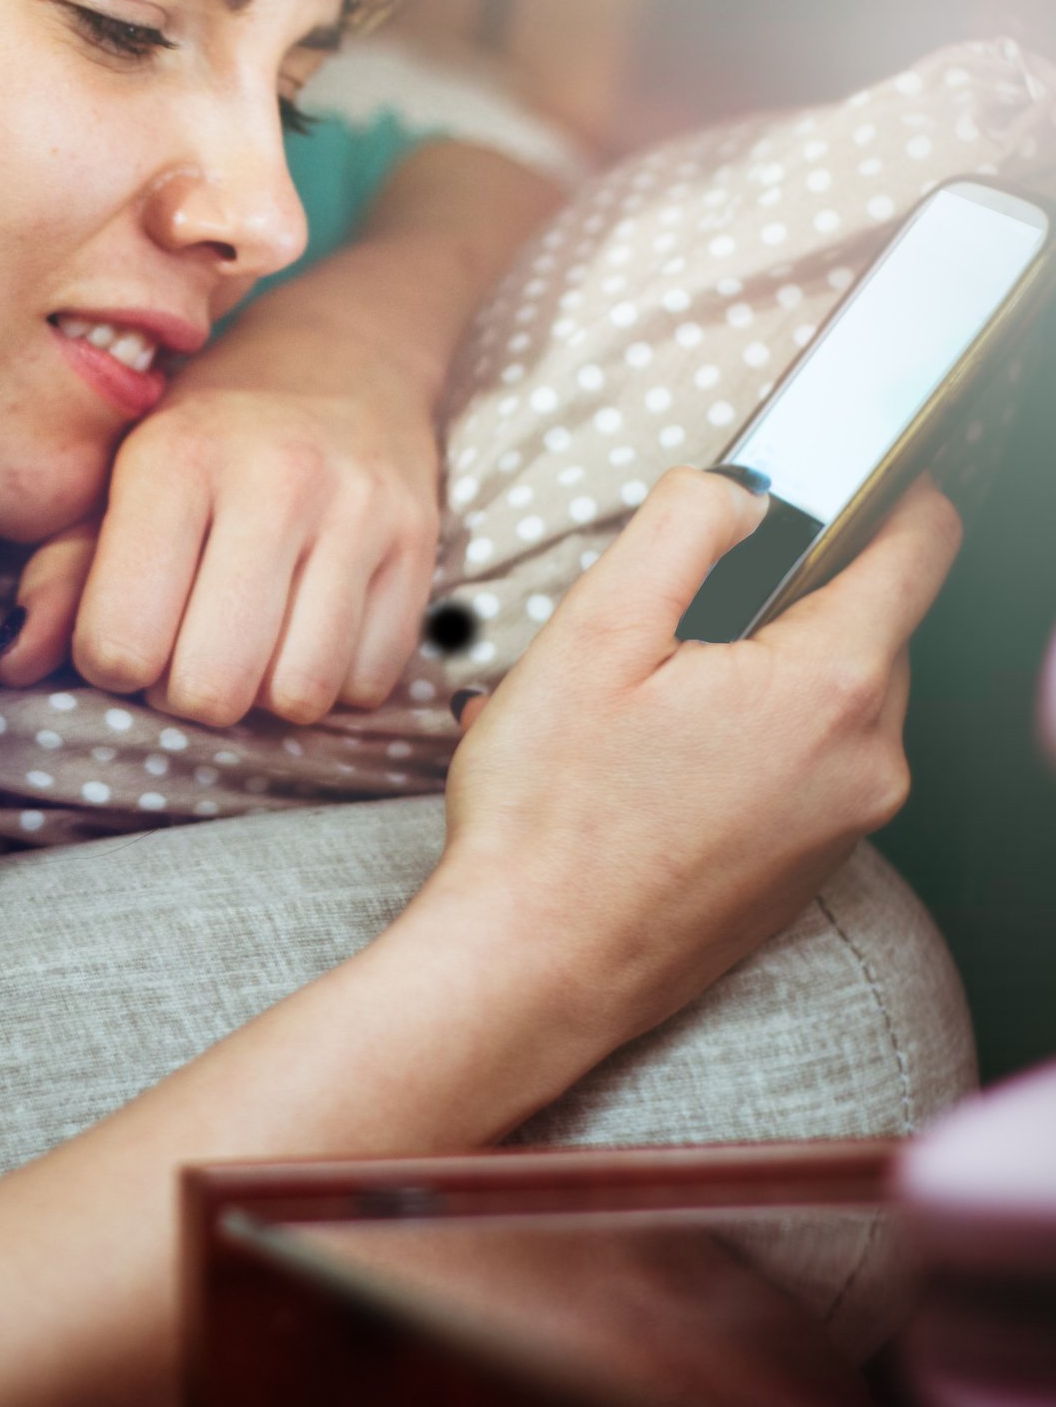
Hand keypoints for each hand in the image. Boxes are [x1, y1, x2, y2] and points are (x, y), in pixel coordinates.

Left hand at [0, 355, 442, 725]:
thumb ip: (62, 573)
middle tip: (189, 644)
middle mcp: (275, 478)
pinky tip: (306, 630)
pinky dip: (329, 682)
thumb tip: (11, 664)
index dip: (113, 662)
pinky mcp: (421, 545)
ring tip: (249, 640)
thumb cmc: (208, 431)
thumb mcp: (119, 475)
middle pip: (210, 688)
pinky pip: (365, 684)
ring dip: (262, 694)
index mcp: (174, 457)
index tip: (128, 625)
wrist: (346, 353)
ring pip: (295, 696)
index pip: (121, 643)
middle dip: (186, 691)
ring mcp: (360, 511)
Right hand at [433, 467, 961, 1046]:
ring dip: (759, 678)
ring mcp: (846, 822)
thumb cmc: (550, 819)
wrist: (533, 968)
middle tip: (668, 631)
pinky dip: (749, 746)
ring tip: (644, 712)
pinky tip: (655, 771)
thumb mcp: (593, 632)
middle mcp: (868, 759)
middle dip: (782, 603)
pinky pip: (806, 767)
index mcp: (830, 684)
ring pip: (833, 698)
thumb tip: (742, 491)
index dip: (885, 492)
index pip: (921, 544)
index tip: (829, 485)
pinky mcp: (810, 868)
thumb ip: (683, 526)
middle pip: (867, 623)